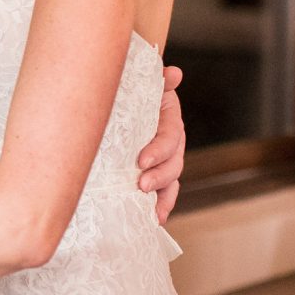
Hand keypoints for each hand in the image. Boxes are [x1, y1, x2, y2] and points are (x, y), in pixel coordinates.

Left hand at [136, 64, 185, 223]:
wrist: (121, 101)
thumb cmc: (131, 91)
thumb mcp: (143, 83)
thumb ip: (158, 79)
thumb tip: (173, 73)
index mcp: (170, 121)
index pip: (171, 138)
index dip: (159, 151)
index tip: (141, 161)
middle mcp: (172, 143)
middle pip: (174, 164)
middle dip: (159, 177)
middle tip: (140, 185)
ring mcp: (164, 161)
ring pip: (171, 182)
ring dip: (163, 198)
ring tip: (150, 212)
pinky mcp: (153, 173)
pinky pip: (163, 193)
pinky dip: (161, 207)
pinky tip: (154, 220)